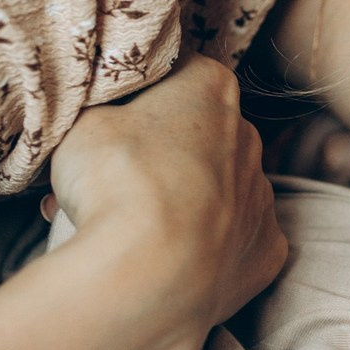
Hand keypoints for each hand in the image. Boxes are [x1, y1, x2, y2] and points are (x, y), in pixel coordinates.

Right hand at [49, 52, 287, 349]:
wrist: (148, 274)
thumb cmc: (116, 183)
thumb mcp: (82, 122)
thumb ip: (99, 109)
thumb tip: (101, 115)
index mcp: (211, 87)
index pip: (172, 74)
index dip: (133, 99)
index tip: (105, 124)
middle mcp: (249, 135)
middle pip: (197, 134)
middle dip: (156, 152)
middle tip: (108, 181)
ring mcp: (262, 195)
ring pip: (217, 188)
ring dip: (181, 199)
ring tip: (130, 228)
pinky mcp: (267, 249)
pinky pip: (236, 239)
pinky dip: (209, 247)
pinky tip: (173, 258)